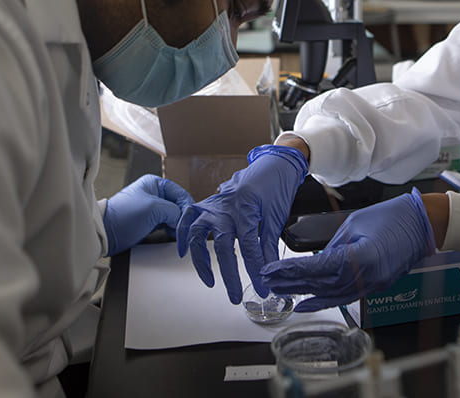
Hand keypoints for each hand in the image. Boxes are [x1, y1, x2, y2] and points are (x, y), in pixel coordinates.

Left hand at [103, 174, 193, 255]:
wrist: (104, 234)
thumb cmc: (124, 216)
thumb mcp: (153, 208)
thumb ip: (173, 210)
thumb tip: (182, 218)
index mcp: (154, 183)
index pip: (179, 192)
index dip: (186, 205)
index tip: (190, 218)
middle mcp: (154, 194)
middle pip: (177, 204)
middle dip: (182, 216)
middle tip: (183, 227)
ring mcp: (151, 209)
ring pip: (173, 215)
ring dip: (177, 224)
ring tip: (177, 232)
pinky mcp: (149, 222)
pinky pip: (166, 224)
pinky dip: (170, 229)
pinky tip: (171, 234)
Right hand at [175, 145, 307, 303]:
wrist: (271, 163)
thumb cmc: (275, 185)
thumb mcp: (276, 215)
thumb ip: (269, 243)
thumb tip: (269, 269)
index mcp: (245, 209)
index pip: (248, 247)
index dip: (255, 270)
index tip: (261, 287)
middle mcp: (224, 207)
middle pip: (222, 246)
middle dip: (229, 275)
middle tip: (235, 296)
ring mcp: (212, 205)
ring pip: (198, 235)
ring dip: (201, 260)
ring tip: (210, 281)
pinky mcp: (206, 204)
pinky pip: (188, 221)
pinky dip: (183, 237)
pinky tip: (185, 253)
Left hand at [260, 188, 435, 311]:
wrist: (423, 223)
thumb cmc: (393, 216)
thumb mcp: (355, 224)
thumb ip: (333, 246)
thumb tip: (314, 261)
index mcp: (360, 258)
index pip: (316, 269)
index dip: (291, 271)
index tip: (271, 271)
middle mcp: (365, 277)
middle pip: (320, 284)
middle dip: (292, 283)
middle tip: (268, 282)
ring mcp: (372, 284)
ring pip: (331, 294)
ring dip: (305, 294)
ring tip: (281, 292)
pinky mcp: (375, 285)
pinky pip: (345, 296)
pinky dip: (325, 300)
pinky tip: (308, 302)